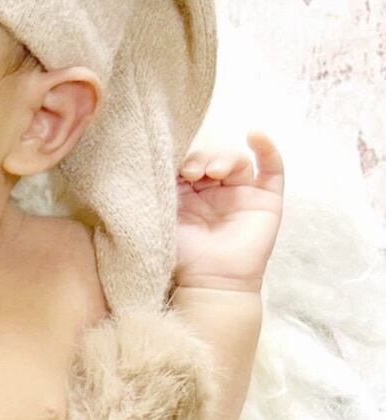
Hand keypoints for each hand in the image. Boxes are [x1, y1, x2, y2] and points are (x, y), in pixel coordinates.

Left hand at [173, 129, 283, 292]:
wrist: (211, 284)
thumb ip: (158, 194)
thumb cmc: (183, 258)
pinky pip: (272, 167)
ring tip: (213, 172)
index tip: (177, 170)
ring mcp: (242, 193)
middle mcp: (215, 191)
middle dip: (202, 158)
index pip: (189, 162)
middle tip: (192, 172)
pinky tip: (256, 135)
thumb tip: (147, 165)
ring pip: (238, 160)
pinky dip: (267, 148)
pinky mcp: (266, 199)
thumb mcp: (163, 221)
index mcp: (188, 194)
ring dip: (225, 158)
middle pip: (213, 156)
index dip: (185, 159)